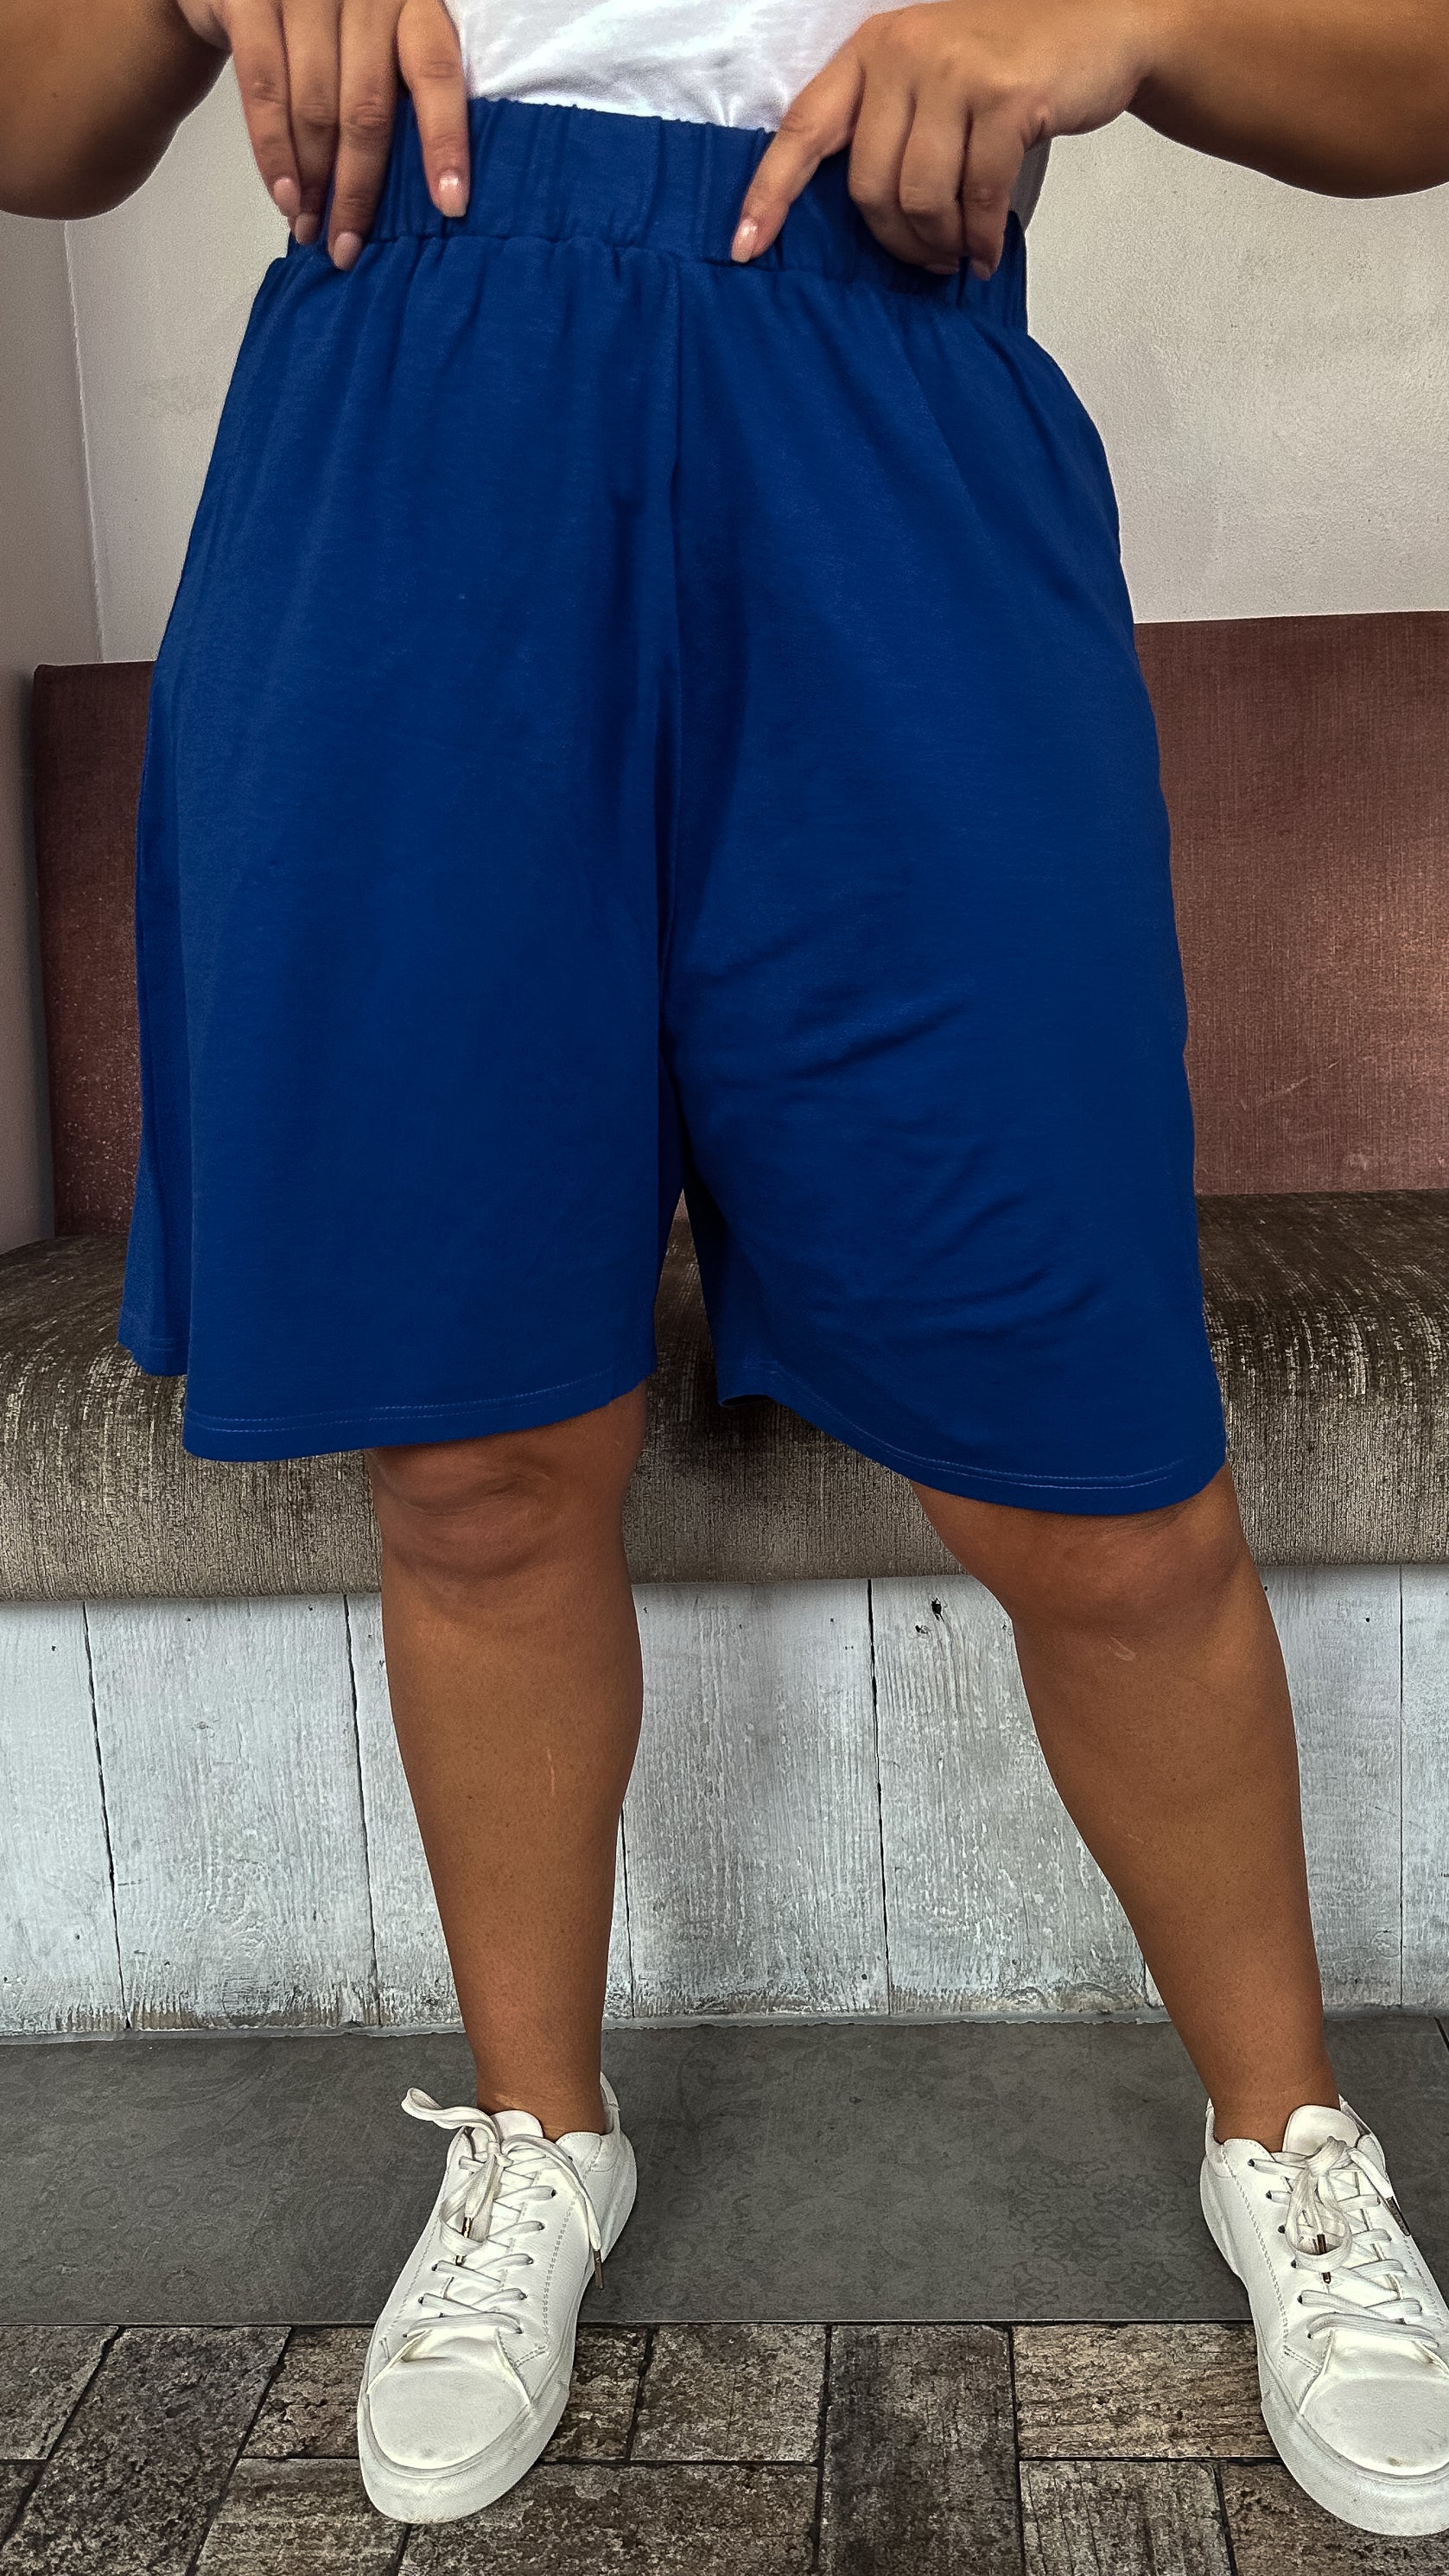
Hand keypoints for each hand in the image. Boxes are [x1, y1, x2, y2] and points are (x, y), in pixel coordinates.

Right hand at [172, 0, 468, 265]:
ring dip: (312, 182)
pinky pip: (263, 88)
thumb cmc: (327, 27)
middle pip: (367, 109)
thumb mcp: (375, 45)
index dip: (444, 142)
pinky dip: (273, 151)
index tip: (450, 207)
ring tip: (309, 232)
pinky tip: (284, 197)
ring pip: (314, 107)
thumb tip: (419, 200)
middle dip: (357, 190)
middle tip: (347, 249)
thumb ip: (395, 95)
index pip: (437, 74)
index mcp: (410, 4)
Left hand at [732, 0, 1159, 275]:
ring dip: (939, 244)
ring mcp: (956, 71)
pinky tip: (987, 252)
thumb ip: (888, 127)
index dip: (769, 194)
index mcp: (872, 50)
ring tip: (957, 253)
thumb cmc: (1005, 67)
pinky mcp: (1006, 97)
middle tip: (924, 260)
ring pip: (921, 198)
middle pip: (869, 186)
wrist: (1097, 26)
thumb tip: (864, 222)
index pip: (804, 128)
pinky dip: (981, 238)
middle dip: (896, 240)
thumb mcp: (930, 78)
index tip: (744, 249)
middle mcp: (905, 52)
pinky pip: (977, 198)